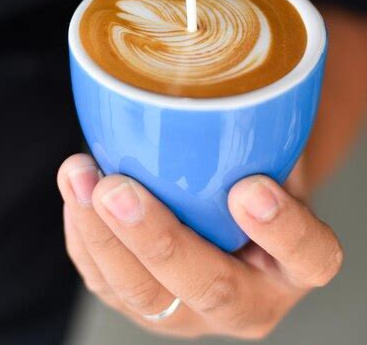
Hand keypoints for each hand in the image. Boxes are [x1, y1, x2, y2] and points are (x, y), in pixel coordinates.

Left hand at [57, 154, 342, 338]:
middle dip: (157, 240)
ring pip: (145, 295)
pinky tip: (76, 193)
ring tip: (79, 177)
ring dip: (103, 237)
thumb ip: (259, 130)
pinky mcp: (149, 304)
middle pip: (211, 288)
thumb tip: (218, 74)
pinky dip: (85, 238)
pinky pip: (108, 284)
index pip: (308, 256)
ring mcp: (193, 310)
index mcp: (297, 263)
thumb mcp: (272, 150)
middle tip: (119, 191)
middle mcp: (249, 300)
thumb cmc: (253, 172)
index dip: (282, 229)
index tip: (249, 188)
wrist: (227, 209)